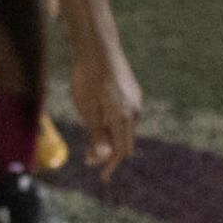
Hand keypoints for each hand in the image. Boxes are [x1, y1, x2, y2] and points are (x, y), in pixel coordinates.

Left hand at [69, 41, 145, 176]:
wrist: (98, 45)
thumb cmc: (87, 77)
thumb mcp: (87, 109)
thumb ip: (96, 134)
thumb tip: (102, 158)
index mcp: (123, 118)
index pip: (120, 151)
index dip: (110, 165)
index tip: (102, 177)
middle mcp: (134, 110)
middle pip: (125, 142)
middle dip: (110, 153)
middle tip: (90, 158)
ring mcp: (135, 99)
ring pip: (126, 128)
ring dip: (112, 137)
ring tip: (92, 137)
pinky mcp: (132, 90)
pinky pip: (126, 115)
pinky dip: (115, 123)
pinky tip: (101, 117)